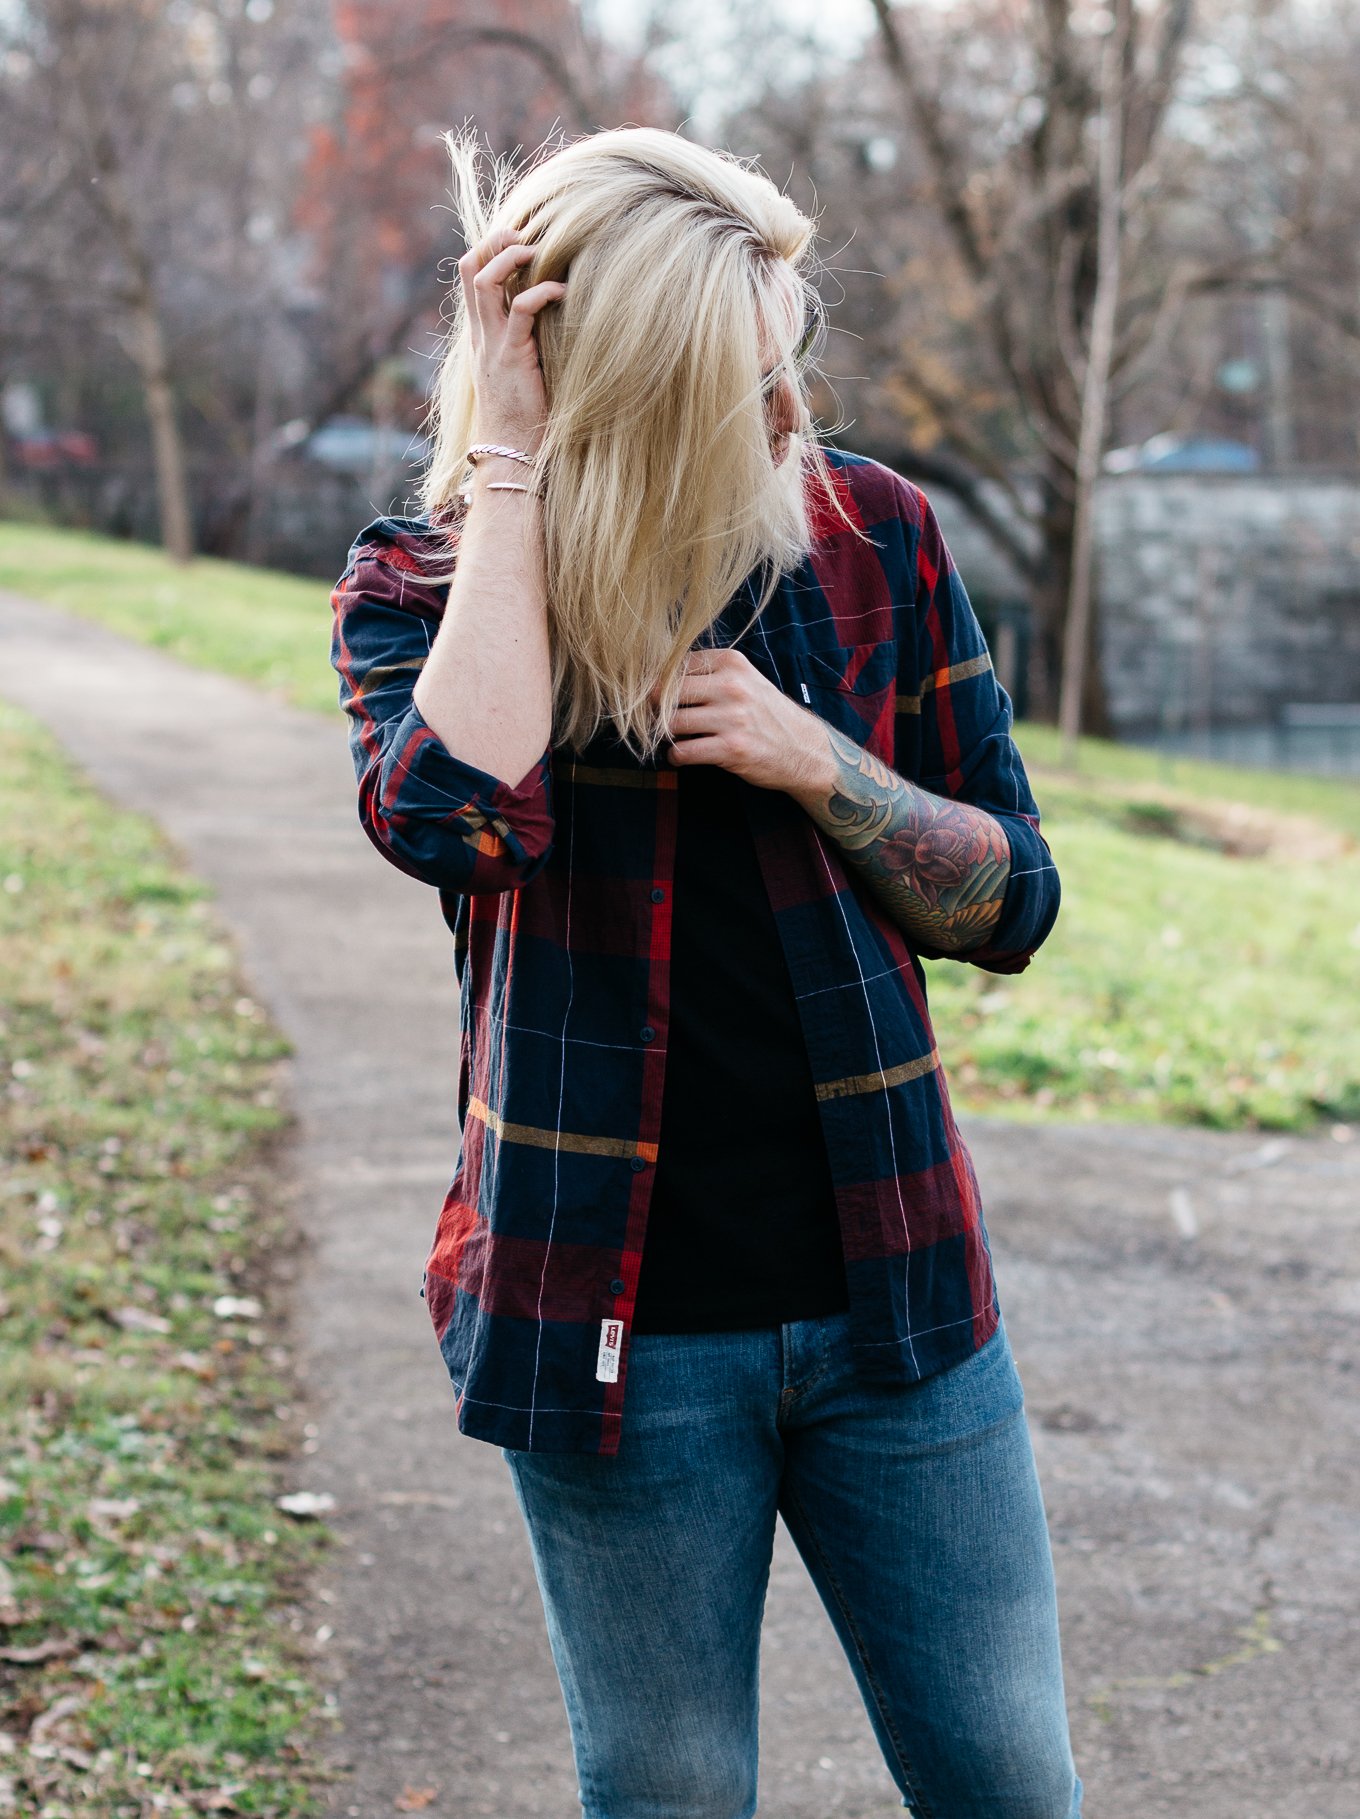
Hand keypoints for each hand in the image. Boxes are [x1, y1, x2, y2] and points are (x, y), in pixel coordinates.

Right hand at [458, 226, 566, 453]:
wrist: (510, 455)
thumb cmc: (521, 418)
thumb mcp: (518, 371)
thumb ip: (523, 343)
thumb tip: (550, 321)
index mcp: (479, 335)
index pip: (469, 276)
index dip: (488, 248)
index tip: (517, 239)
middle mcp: (480, 335)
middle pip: (469, 268)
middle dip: (495, 241)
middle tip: (525, 234)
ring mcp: (492, 345)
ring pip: (485, 281)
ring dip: (512, 258)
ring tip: (539, 252)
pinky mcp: (512, 358)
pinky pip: (521, 310)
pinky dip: (541, 292)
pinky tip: (561, 293)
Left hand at [651, 648, 836, 794]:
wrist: (803, 748)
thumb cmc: (765, 713)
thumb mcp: (744, 679)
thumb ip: (707, 674)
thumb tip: (656, 679)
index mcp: (732, 662)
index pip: (676, 665)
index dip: (662, 683)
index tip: (661, 697)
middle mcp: (732, 686)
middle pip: (668, 692)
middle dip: (658, 709)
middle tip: (660, 719)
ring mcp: (733, 718)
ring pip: (672, 722)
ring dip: (666, 734)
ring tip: (675, 737)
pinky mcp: (731, 749)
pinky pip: (683, 751)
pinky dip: (676, 756)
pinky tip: (683, 755)